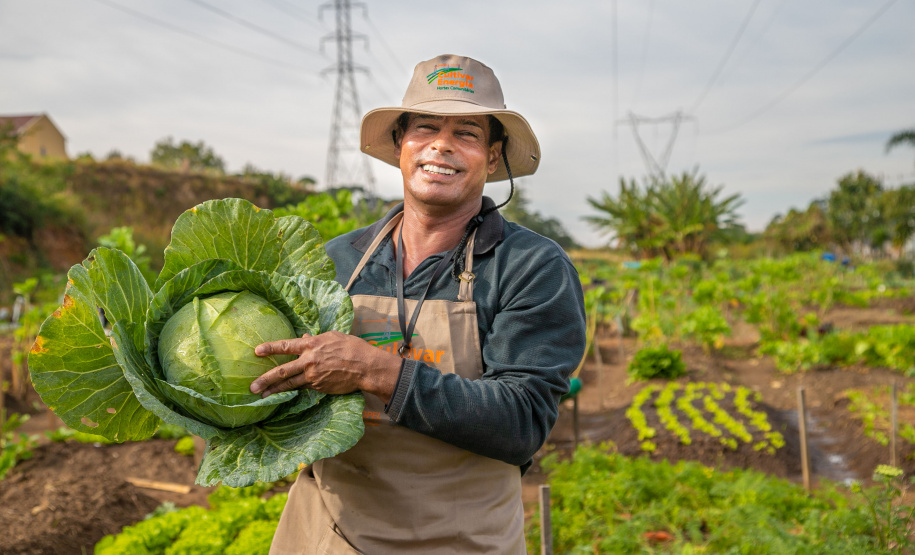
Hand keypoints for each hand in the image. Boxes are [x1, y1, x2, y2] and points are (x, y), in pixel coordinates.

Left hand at [249, 331, 402, 402]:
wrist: (366, 367)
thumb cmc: (352, 348)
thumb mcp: (333, 337)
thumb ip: (315, 339)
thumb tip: (303, 336)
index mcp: (312, 345)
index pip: (286, 346)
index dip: (270, 348)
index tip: (256, 351)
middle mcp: (310, 361)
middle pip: (283, 371)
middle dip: (265, 379)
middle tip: (252, 387)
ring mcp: (314, 376)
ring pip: (290, 384)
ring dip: (275, 390)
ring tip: (262, 396)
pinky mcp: (319, 387)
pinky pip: (304, 388)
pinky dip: (294, 390)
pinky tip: (285, 394)